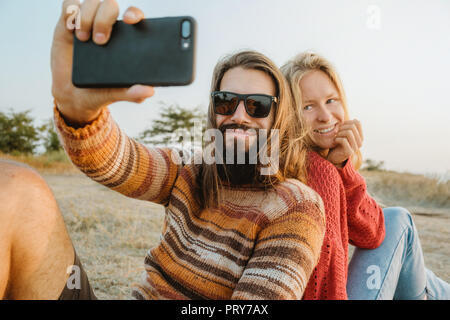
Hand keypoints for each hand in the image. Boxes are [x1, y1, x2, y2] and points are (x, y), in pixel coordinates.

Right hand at [51, 0, 153, 126]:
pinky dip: (71, 11)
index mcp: (125, 40)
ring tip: (83, 39)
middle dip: (105, 19)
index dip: (133, 12)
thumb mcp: (116, 93)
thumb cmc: (99, 91)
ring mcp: (88, 23)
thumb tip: (149, 91)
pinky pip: (69, 6)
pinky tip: (71, 27)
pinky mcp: (68, 25)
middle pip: (110, 6)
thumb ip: (132, 93)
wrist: (73, 96)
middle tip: (100, 42)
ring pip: (91, 2)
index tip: (130, 21)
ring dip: (88, 16)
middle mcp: (107, 27)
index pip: (133, 16)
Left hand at [326, 120, 362, 166]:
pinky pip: (343, 140)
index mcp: (360, 137)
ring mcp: (355, 147)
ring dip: (339, 133)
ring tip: (336, 136)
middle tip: (336, 131)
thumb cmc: (338, 143)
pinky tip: (335, 141)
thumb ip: (350, 127)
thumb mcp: (344, 134)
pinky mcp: (349, 152)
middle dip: (342, 127)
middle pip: (352, 127)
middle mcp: (360, 142)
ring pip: (349, 132)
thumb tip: (355, 119)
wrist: (333, 157)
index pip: (358, 123)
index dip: (348, 122)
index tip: (341, 126)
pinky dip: (337, 139)